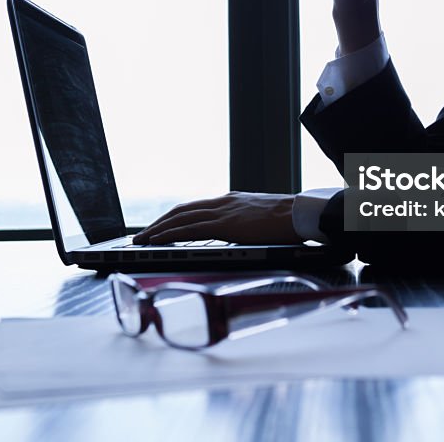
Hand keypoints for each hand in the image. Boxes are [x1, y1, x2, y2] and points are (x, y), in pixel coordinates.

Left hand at [132, 192, 301, 244]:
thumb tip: (240, 233)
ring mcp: (223, 212)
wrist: (301, 214)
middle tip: (142, 235)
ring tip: (142, 240)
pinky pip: (190, 229)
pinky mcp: (225, 225)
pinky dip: (170, 234)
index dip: (174, 217)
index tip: (161, 226)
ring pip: (180, 218)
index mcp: (231, 201)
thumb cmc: (288, 220)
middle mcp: (222, 203)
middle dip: (159, 223)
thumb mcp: (260, 218)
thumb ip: (245, 223)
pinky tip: (159, 240)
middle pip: (181, 210)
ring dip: (158, 229)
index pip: (194, 208)